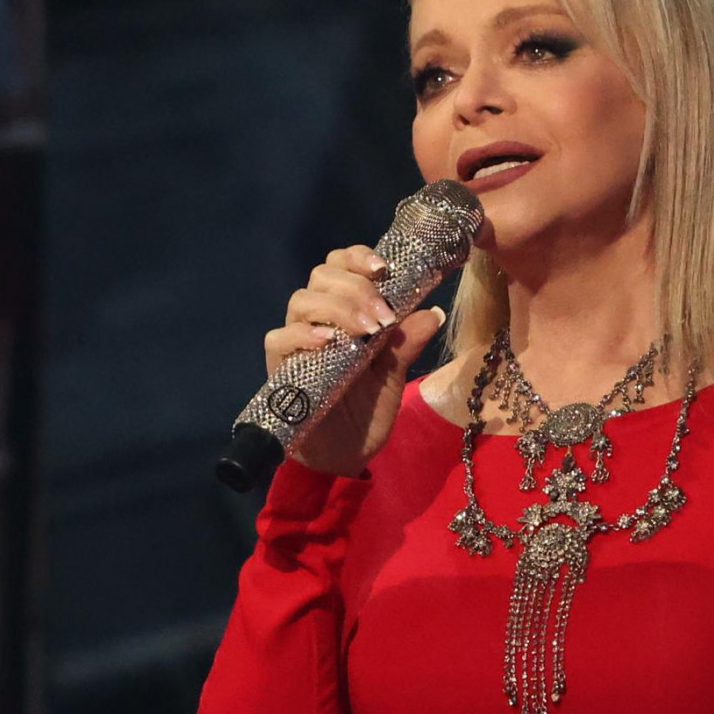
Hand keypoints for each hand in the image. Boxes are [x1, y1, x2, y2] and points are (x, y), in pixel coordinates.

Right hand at [264, 243, 446, 475]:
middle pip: (322, 276)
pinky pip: (280, 338)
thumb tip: (433, 311)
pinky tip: (328, 342)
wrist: (346, 456)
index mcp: (345, 312)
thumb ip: (407, 343)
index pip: (341, 265)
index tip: (384, 268)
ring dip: (338, 308)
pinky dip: (303, 334)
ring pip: (302, 300)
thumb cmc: (367, 412)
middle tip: (382, 314)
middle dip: (355, 287)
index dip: (358, 257)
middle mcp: (318, 320)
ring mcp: (296, 342)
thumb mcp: (395, 376)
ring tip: (366, 331)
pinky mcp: (280, 367)